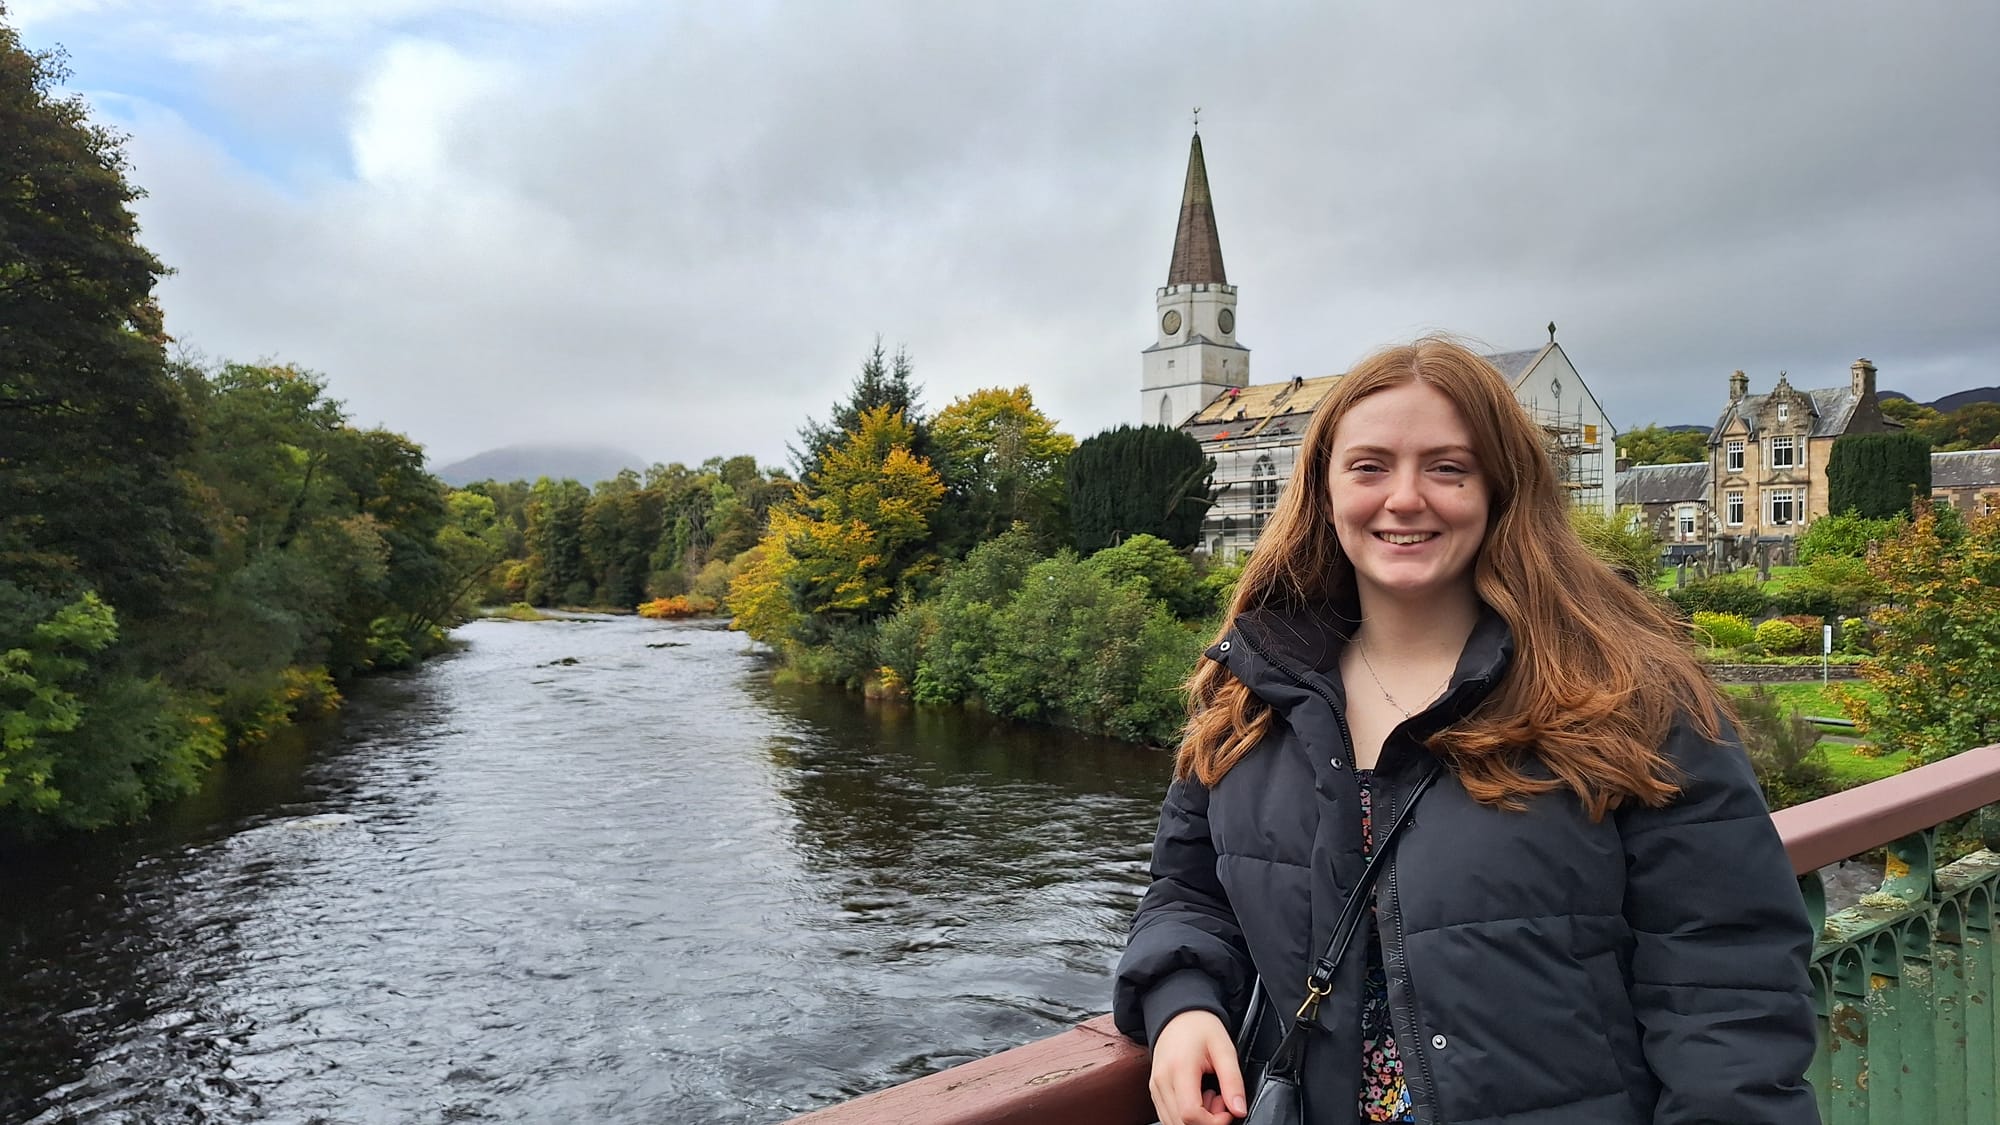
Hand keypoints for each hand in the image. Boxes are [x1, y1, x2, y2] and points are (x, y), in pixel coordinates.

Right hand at [1148, 1009, 1246, 1123]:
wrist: (1178, 1014)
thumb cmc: (1200, 1027)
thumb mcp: (1224, 1049)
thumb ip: (1233, 1081)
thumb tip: (1239, 1110)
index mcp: (1179, 1069)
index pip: (1190, 1114)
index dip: (1213, 1122)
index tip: (1228, 1111)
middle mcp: (1161, 1081)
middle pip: (1181, 1123)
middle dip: (1207, 1121)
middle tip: (1220, 1101)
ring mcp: (1155, 1087)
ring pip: (1173, 1122)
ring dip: (1196, 1120)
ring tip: (1210, 1096)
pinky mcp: (1155, 1090)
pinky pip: (1169, 1115)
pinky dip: (1186, 1115)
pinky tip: (1198, 1097)